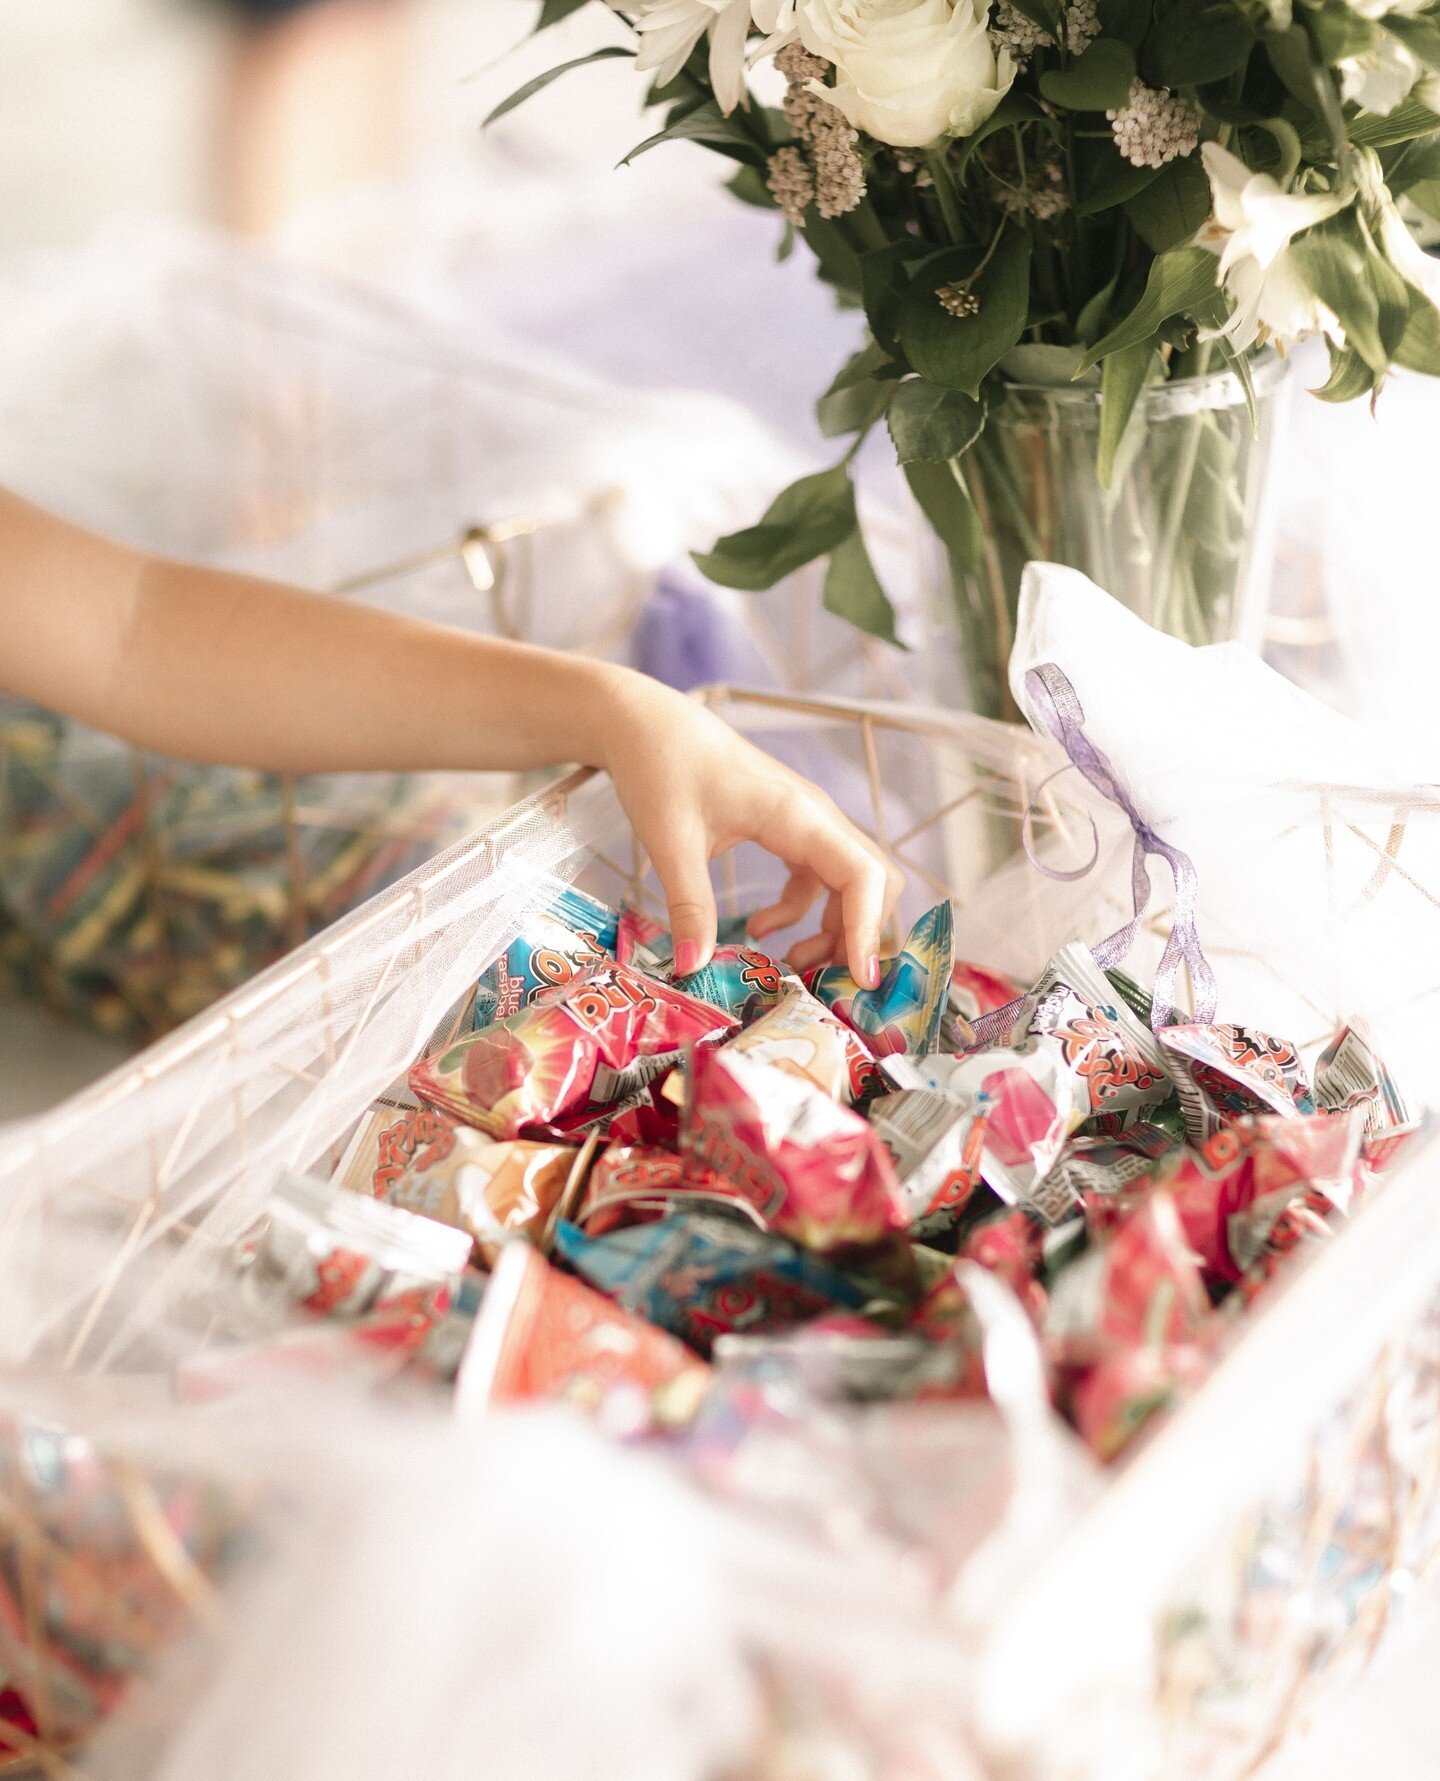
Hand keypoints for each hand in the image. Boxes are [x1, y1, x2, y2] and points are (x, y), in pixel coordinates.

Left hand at [597, 670, 901, 986]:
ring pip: (850, 882)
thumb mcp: (670, 842)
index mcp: (798, 815)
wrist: (646, 722)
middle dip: (860, 935)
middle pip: (873, 882)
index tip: (858, 980)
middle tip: (825, 982)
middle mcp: (814, 817)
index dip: (868, 930)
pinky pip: (817, 876)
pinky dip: (803, 910)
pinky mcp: (787, 827)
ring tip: (793, 964)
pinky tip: (759, 928)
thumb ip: (689, 906)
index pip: (863, 876)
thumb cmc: (661, 767)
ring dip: (834, 927)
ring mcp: (805, 821)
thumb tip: (693, 970)